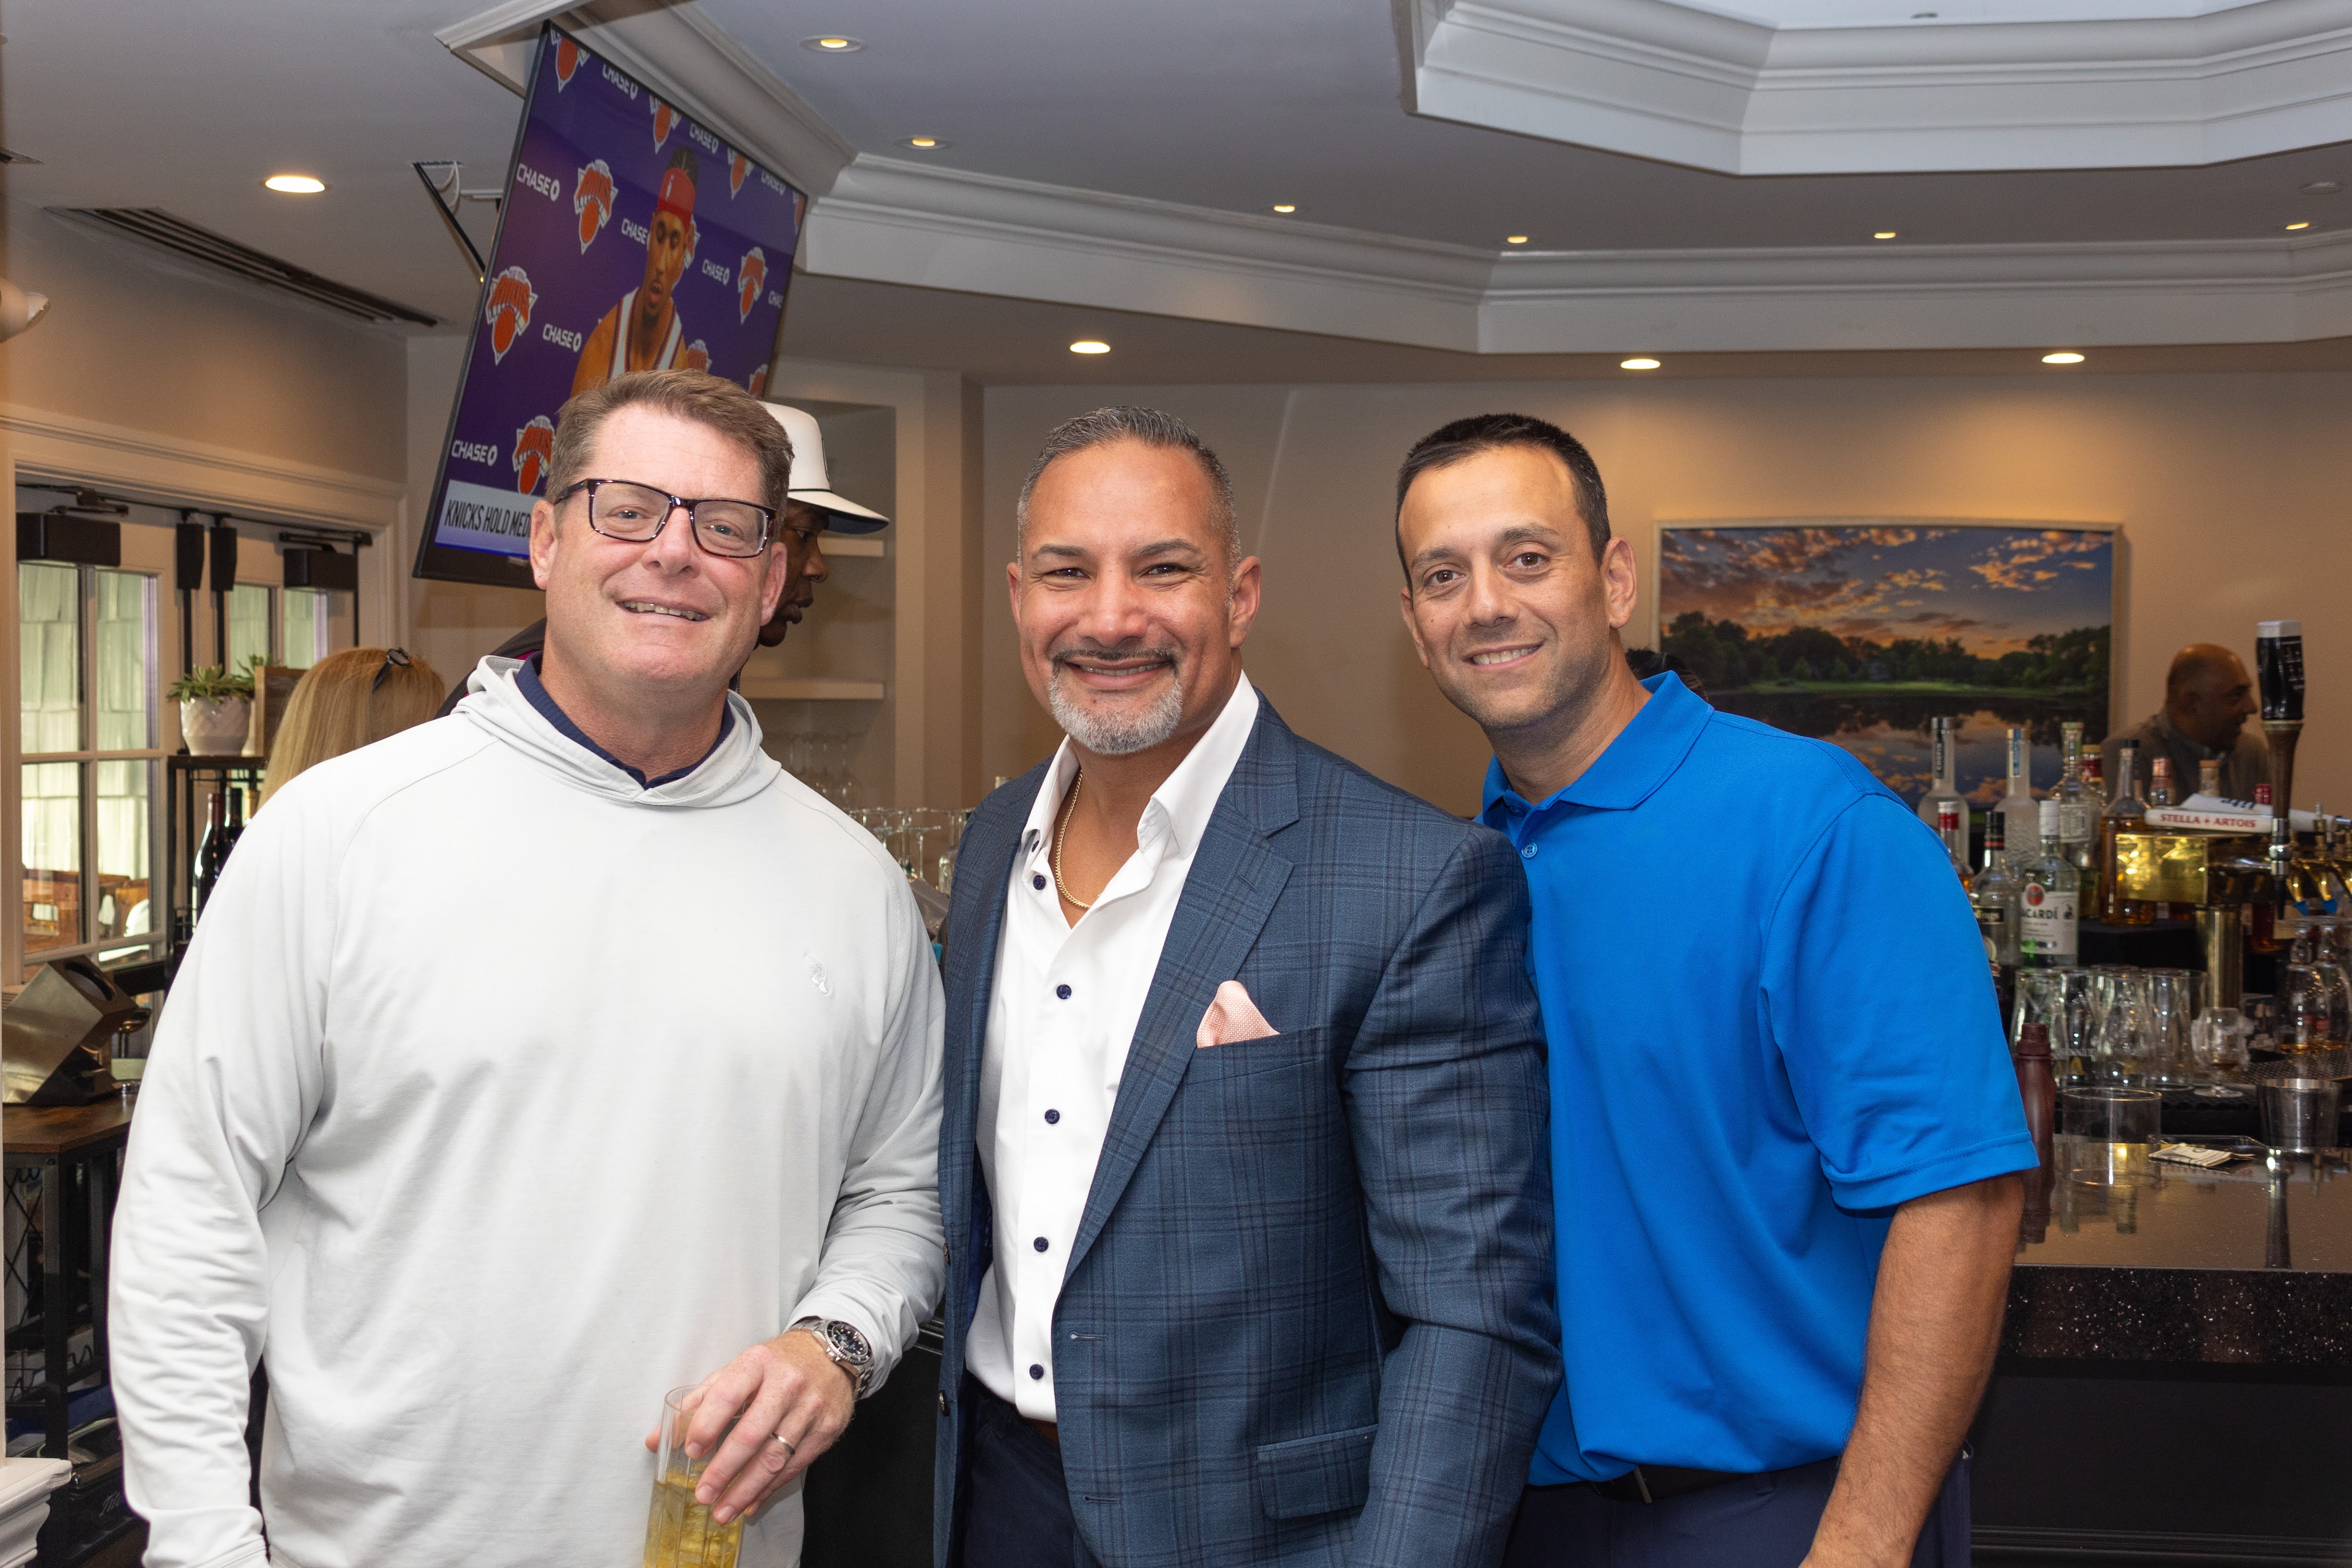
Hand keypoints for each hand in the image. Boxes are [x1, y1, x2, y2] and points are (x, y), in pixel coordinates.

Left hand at [638, 1330, 856, 1524]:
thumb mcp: (736, 1371)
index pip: (728, 1394)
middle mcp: (787, 1384)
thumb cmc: (774, 1366)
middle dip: (724, 1469)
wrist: (829, 1354)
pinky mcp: (827, 1429)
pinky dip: (769, 1489)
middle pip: (751, 1433)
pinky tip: (749, 1503)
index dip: (707, 1424)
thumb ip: (698, 1403)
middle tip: (703, 1494)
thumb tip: (658, 1440)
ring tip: (722, 1511)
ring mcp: (810, 1408)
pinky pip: (794, 1466)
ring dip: (745, 1489)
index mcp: (757, 1363)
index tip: (690, 1450)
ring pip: (774, 1457)